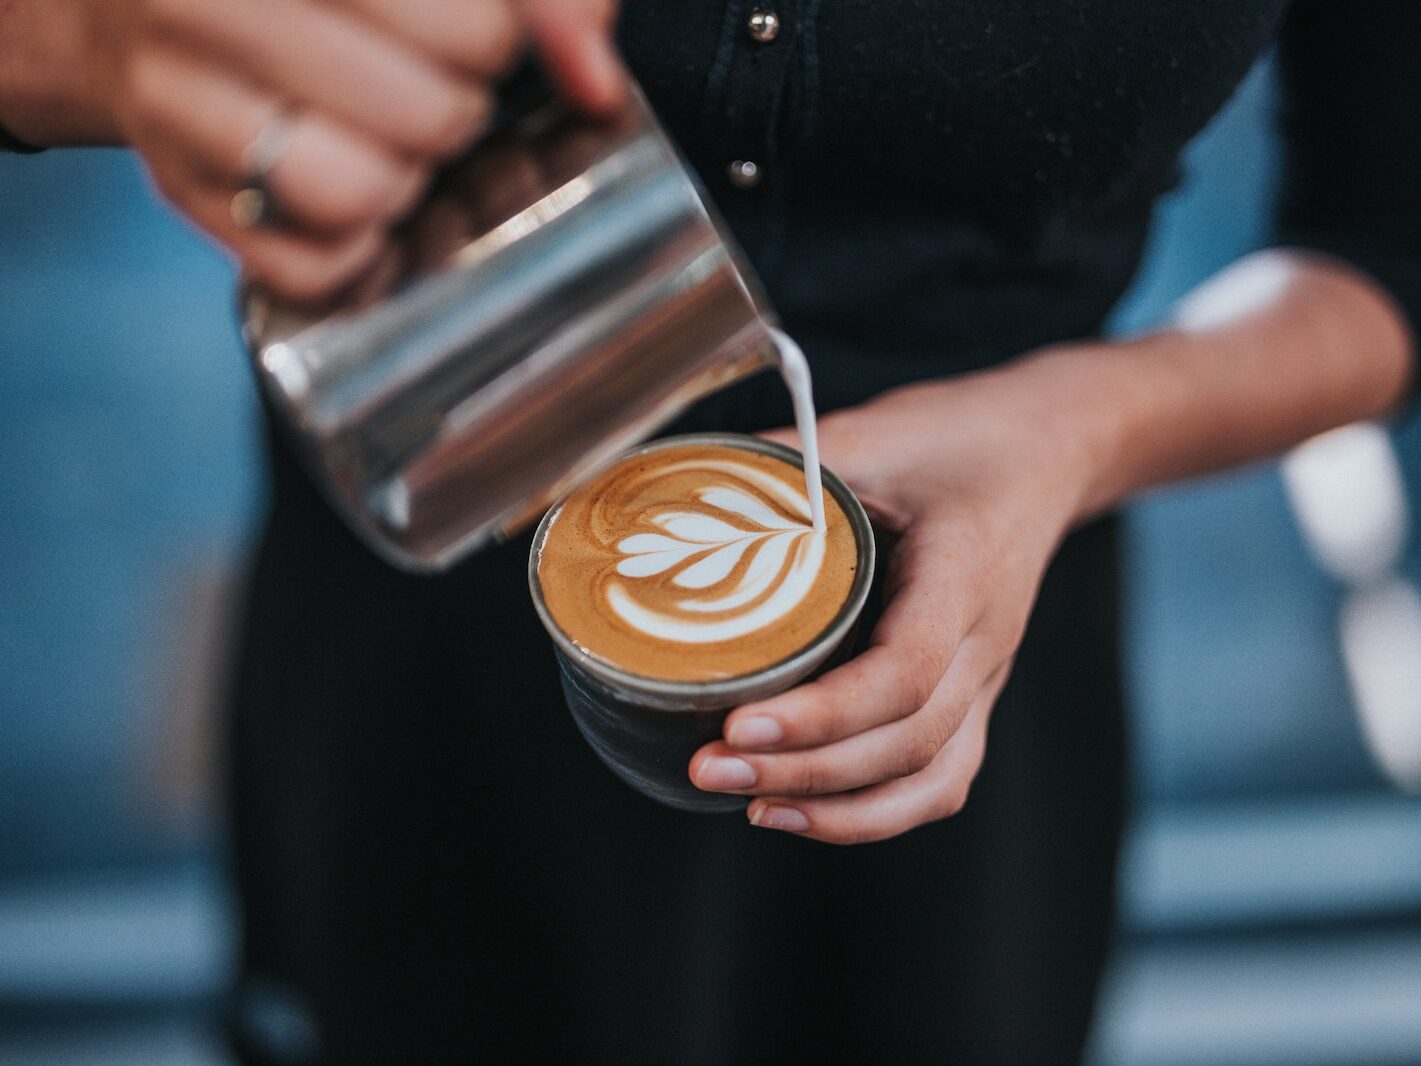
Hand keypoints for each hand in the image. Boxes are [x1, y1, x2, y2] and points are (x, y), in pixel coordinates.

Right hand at [63, 0, 621, 301]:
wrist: (146, 1)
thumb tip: (594, 79)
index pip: (467, 30)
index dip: (495, 42)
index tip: (473, 32)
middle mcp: (200, 2)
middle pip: (428, 116)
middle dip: (455, 113)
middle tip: (431, 90)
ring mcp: (173, 100)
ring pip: (356, 195)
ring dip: (401, 185)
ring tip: (387, 145)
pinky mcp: (178, 191)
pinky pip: (312, 269)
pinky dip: (355, 255)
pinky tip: (351, 200)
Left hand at [688, 354, 1103, 843]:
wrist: (1044, 451)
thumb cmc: (957, 438)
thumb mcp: (871, 431)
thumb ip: (782, 463)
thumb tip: (675, 493)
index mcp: (964, 575)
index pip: (904, 671)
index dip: (822, 712)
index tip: (737, 724)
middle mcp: (986, 642)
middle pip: (909, 741)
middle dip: (806, 771)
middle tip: (711, 768)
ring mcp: (987, 677)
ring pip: (931, 778)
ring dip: (840, 809)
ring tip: (751, 806)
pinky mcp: (973, 695)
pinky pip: (940, 779)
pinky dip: (876, 812)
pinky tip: (804, 811)